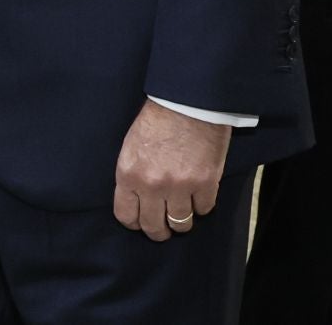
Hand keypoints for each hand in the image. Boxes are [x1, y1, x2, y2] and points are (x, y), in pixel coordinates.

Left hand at [114, 100, 230, 240]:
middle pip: (154, 227)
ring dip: (182, 220)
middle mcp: (152, 185)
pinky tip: (200, 193)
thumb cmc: (157, 119)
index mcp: (128, 174)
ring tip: (184, 209)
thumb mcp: (132, 146)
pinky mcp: (205, 183)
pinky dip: (202, 204)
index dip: (135, 222)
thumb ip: (133, 175)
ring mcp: (180, 187)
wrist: (187, 101)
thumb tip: (139, 199)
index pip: (126, 216)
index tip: (142, 220)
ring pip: (181, 224)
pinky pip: (204, 209)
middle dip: (159, 230)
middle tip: (165, 225)